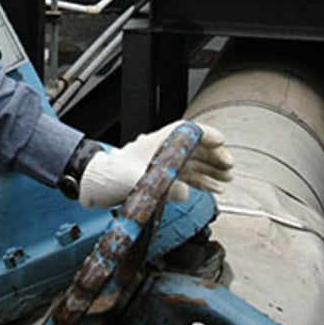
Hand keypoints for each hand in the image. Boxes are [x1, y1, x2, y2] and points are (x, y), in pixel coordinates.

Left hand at [77, 121, 233, 210]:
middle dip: (214, 157)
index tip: (222, 145)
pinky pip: (186, 176)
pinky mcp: (160, 177)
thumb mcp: (137, 181)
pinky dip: (200, 181)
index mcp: (158, 142)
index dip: (208, 137)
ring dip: (210, 171)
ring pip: (193, 162)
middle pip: (195, 148)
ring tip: (225, 181)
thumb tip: (184, 192)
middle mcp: (163, 149)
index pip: (189, 132)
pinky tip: (212, 188)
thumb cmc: (110, 176)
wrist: (95, 185)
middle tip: (228, 170)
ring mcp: (162, 163)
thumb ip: (164, 187)